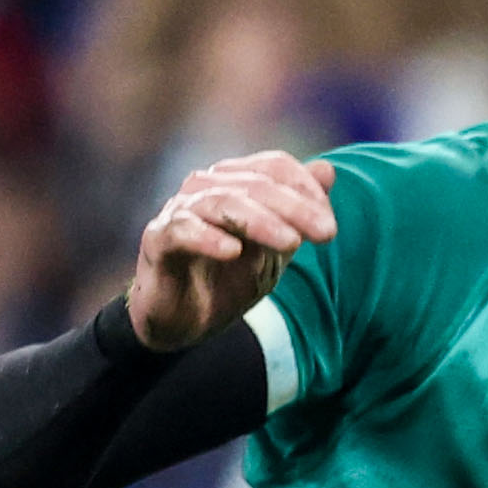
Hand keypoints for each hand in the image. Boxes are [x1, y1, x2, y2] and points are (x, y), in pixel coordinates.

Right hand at [126, 151, 334, 351]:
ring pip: (221, 202)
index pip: (275, 168)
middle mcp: (205, 189)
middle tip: (328, 233)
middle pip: (255, 184)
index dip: (307, 190)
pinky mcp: (158, 240)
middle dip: (296, 208)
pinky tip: (233, 251)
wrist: (186, 320)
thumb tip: (328, 169)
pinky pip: (181, 230)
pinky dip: (208, 237)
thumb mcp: (276, 249)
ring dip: (260, 221)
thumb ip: (299, 213)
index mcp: (235, 184)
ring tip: (291, 243)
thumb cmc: (229, 278)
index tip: (330, 225)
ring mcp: (179, 212)